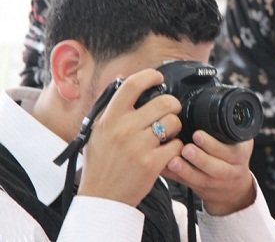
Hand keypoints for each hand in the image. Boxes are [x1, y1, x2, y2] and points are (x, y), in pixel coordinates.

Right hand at [78, 69, 183, 206]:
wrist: (102, 198)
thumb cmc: (100, 164)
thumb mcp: (97, 132)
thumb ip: (111, 108)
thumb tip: (123, 79)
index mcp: (110, 118)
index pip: (133, 85)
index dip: (150, 76)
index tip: (158, 78)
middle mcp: (124, 129)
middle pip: (164, 102)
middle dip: (173, 105)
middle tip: (171, 111)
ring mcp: (139, 147)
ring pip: (173, 122)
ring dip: (175, 127)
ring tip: (167, 134)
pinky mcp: (152, 164)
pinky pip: (177, 145)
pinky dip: (176, 147)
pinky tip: (167, 151)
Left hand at [164, 131, 255, 215]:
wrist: (234, 188)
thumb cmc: (233, 157)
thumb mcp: (239, 142)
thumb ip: (227, 130)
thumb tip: (207, 109)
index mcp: (240, 155)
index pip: (230, 151)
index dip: (213, 145)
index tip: (197, 134)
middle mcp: (231, 171)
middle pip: (217, 168)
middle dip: (200, 158)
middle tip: (185, 149)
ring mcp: (217, 184)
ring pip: (202, 179)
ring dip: (186, 171)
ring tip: (173, 161)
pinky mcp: (203, 191)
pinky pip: (188, 185)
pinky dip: (176, 178)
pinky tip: (165, 169)